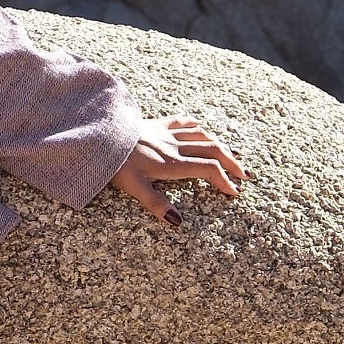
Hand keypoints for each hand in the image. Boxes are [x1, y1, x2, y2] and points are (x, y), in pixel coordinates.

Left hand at [109, 116, 245, 230]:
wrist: (99, 135)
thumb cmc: (113, 163)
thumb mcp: (133, 187)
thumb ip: (156, 204)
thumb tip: (178, 222)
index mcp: (171, 163)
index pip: (208, 169)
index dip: (224, 181)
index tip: (234, 192)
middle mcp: (173, 146)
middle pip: (212, 150)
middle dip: (232, 163)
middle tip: (245, 175)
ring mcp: (166, 133)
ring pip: (202, 135)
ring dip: (220, 144)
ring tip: (233, 154)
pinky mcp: (155, 124)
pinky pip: (182, 122)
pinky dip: (196, 126)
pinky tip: (201, 128)